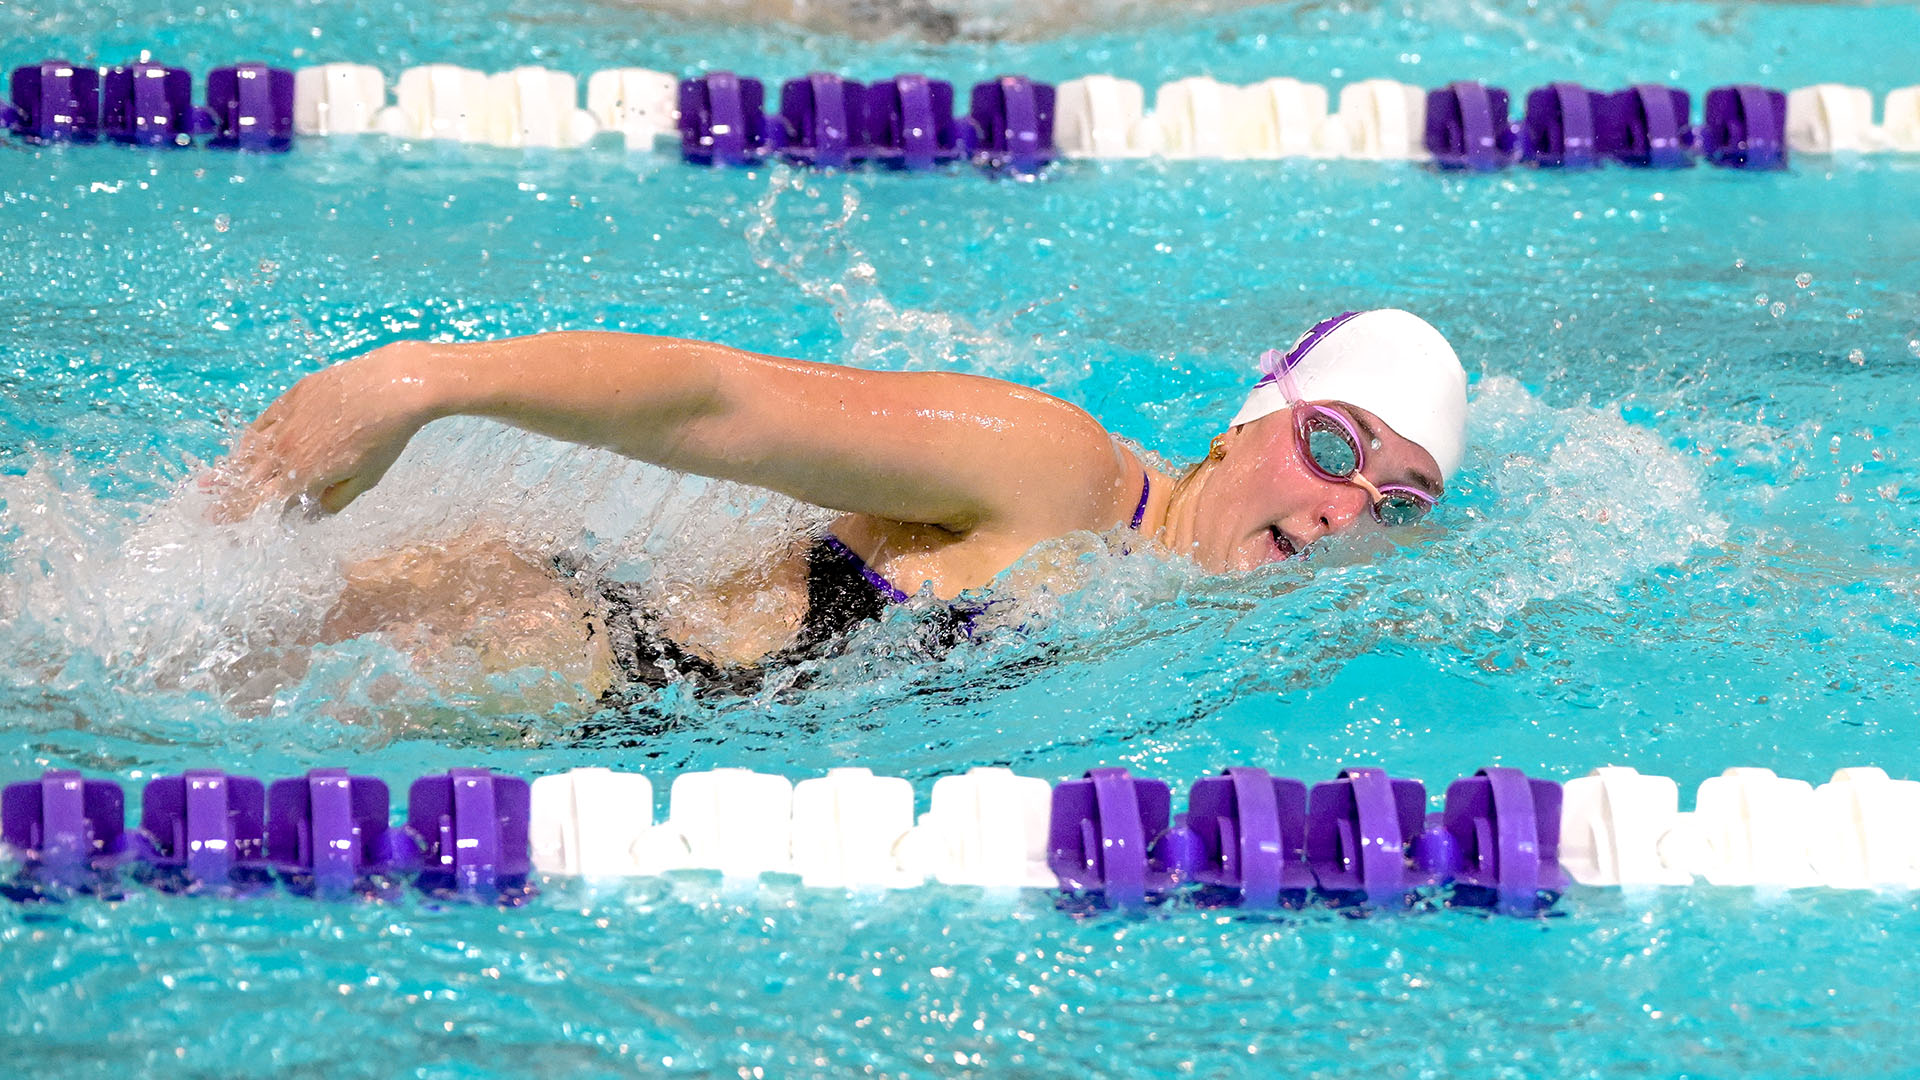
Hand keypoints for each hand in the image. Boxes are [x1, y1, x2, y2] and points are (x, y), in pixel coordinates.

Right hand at [206, 343, 441, 521]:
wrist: (392, 387)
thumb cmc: (385, 438)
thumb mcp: (365, 479)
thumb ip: (335, 499)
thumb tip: (312, 512)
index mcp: (303, 474)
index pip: (260, 502)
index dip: (239, 515)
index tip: (220, 524)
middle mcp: (286, 449)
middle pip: (247, 479)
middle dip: (226, 498)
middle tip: (207, 511)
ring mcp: (286, 421)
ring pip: (249, 450)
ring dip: (230, 469)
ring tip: (210, 482)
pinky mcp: (291, 398)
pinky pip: (262, 423)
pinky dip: (250, 439)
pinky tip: (243, 447)